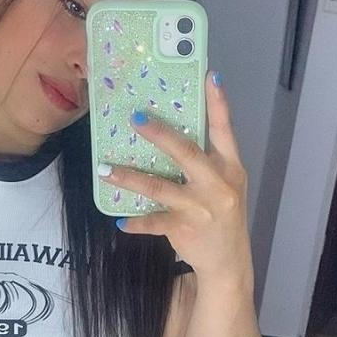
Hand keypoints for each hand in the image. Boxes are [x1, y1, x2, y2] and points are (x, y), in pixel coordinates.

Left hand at [99, 71, 252, 282]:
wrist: (228, 261)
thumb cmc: (221, 215)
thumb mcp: (224, 185)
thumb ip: (205, 162)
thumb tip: (168, 134)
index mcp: (230, 167)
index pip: (225, 130)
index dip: (218, 103)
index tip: (211, 75)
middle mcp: (218, 184)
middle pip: (187, 153)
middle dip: (161, 135)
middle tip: (136, 119)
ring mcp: (202, 207)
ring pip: (161, 187)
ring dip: (130, 178)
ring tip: (106, 170)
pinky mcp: (185, 228)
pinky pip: (154, 221)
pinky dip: (136, 221)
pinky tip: (121, 220)